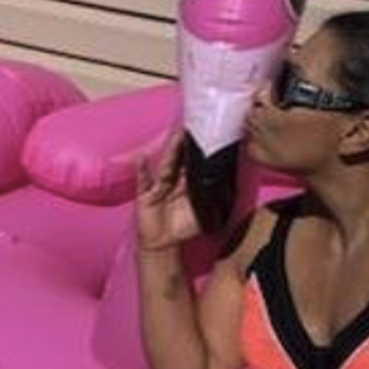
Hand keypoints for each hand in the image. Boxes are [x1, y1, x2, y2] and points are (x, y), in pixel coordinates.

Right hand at [136, 132, 200, 250]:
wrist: (162, 243)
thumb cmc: (181, 227)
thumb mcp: (201, 214)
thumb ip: (211, 202)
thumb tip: (226, 190)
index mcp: (187, 184)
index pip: (194, 164)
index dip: (200, 151)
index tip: (207, 134)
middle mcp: (173, 181)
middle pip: (180, 160)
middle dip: (185, 144)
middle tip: (192, 126)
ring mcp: (158, 186)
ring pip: (167, 166)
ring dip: (171, 151)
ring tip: (176, 136)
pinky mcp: (146, 195)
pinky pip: (144, 182)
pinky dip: (142, 171)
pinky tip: (142, 160)